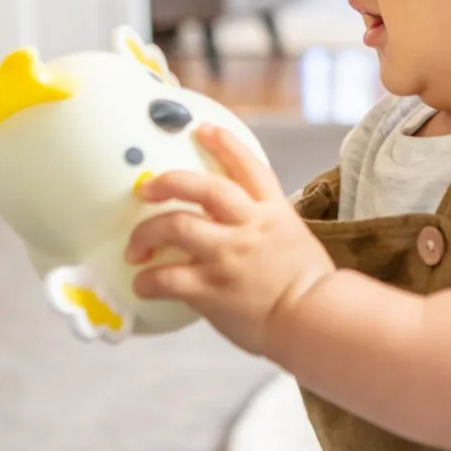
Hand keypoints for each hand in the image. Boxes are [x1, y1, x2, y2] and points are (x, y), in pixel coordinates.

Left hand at [125, 123, 335, 356]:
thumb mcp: (294, 238)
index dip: (224, 143)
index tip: (204, 130)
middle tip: (147, 188)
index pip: (248, 166)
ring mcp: (228, 255)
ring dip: (146, 233)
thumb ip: (266, 226)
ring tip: (134, 246)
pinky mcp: (212, 289)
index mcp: (273, 212)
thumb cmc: (309, 286)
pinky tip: (142, 283)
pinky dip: (148, 280)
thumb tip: (239, 227)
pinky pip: (168, 278)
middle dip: (169, 183)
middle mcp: (248, 226)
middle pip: (203, 188)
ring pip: (176, 226)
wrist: (316, 319)